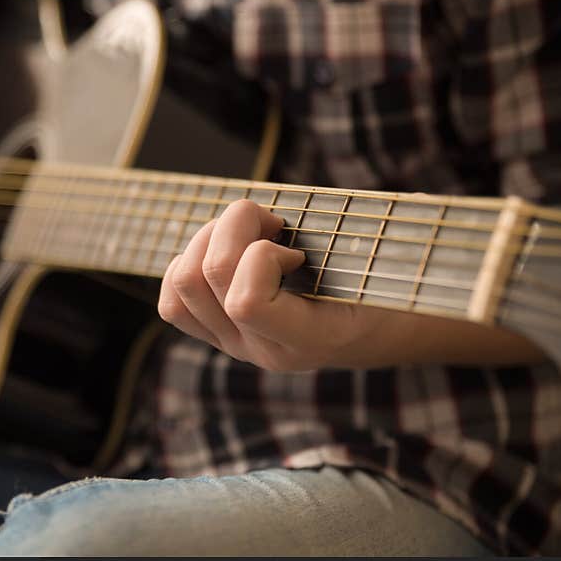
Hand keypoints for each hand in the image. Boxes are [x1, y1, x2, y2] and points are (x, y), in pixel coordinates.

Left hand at [158, 200, 384, 371]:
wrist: (382, 330)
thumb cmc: (388, 282)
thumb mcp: (384, 258)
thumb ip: (352, 236)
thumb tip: (313, 210)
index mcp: (307, 339)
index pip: (246, 302)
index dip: (263, 254)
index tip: (296, 250)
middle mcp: (261, 350)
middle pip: (203, 277)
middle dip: (232, 226)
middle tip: (272, 223)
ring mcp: (234, 345)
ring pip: (180, 284)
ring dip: (208, 238)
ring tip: (248, 232)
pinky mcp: (217, 333)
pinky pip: (173, 301)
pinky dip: (188, 262)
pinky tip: (227, 252)